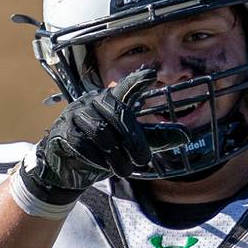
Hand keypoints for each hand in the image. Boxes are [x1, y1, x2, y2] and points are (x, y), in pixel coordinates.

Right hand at [20, 67, 156, 201]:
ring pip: (100, 130)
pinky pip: (81, 143)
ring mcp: (74, 115)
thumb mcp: (130, 145)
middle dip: (133, 139)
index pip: (125, 88)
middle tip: (143, 160)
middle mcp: (91, 102)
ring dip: (116, 154)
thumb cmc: (101, 152)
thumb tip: (186, 136)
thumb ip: (154, 139)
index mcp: (110, 101)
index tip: (151, 75)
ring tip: (125, 171)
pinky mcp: (61, 132)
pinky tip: (103, 168)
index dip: (136, 81)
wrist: (68, 171)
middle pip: (117, 113)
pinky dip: (96, 157)